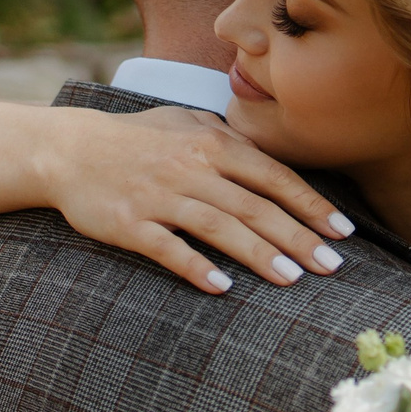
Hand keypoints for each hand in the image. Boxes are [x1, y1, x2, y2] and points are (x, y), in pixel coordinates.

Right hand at [36, 106, 355, 292]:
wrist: (68, 150)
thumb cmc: (136, 139)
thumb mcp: (185, 123)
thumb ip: (230, 138)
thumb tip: (273, 160)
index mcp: (210, 143)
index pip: (273, 176)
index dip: (310, 204)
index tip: (342, 231)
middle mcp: (189, 167)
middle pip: (255, 206)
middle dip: (298, 237)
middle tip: (333, 266)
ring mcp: (158, 196)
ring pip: (219, 226)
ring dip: (259, 253)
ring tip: (294, 279)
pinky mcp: (128, 223)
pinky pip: (167, 248)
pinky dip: (196, 267)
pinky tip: (223, 288)